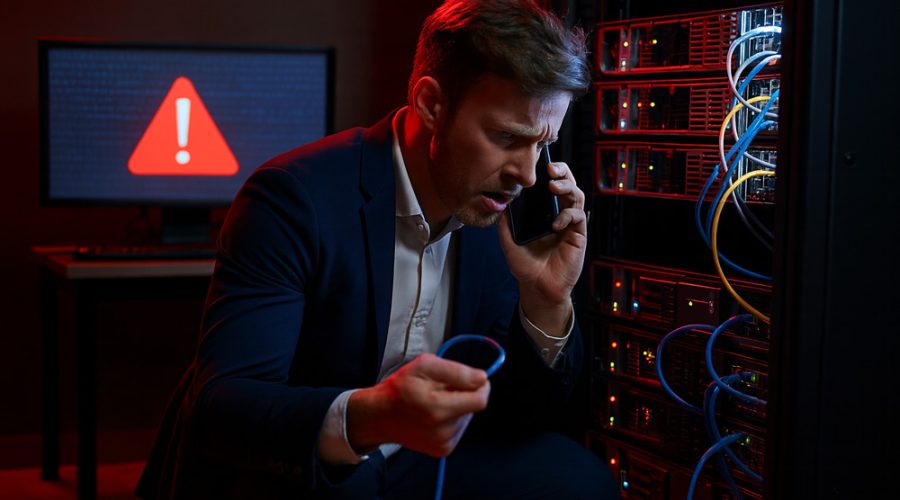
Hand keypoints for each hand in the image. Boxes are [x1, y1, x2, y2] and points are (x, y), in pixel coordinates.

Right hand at [346, 354, 489, 456]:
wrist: (380, 416)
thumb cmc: (400, 387)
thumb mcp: (424, 366)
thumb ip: (456, 371)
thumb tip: (483, 378)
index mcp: (437, 407)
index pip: (480, 400)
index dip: (481, 385)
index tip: (473, 378)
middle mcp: (442, 430)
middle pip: (474, 408)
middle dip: (465, 394)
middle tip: (443, 389)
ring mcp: (443, 443)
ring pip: (467, 417)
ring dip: (458, 407)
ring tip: (435, 402)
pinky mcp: (442, 449)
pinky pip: (459, 428)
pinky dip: (452, 419)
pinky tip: (434, 415)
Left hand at [498, 160, 586, 334]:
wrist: (537, 287)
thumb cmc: (525, 265)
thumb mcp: (508, 241)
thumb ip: (505, 222)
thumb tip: (499, 201)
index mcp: (544, 210)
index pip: (550, 183)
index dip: (549, 170)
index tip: (540, 163)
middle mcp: (559, 212)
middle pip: (567, 183)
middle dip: (562, 172)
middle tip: (551, 169)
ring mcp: (570, 223)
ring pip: (577, 195)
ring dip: (567, 187)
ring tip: (553, 186)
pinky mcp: (578, 236)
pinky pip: (578, 217)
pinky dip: (567, 215)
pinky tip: (555, 223)